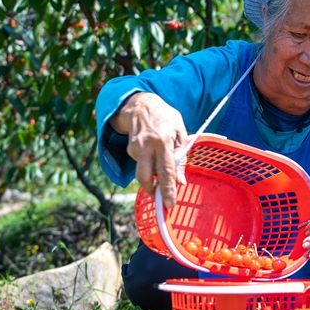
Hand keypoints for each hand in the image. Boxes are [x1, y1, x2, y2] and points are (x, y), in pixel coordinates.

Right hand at [110, 92, 188, 208]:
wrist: (141, 105)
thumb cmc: (165, 118)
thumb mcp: (180, 133)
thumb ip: (181, 158)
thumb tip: (180, 182)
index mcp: (163, 141)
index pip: (165, 171)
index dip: (168, 189)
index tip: (170, 203)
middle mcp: (146, 145)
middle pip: (145, 177)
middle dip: (153, 191)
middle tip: (162, 200)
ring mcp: (134, 148)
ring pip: (143, 172)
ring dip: (153, 176)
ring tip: (162, 169)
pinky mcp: (129, 149)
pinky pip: (141, 164)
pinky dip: (149, 165)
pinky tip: (154, 155)